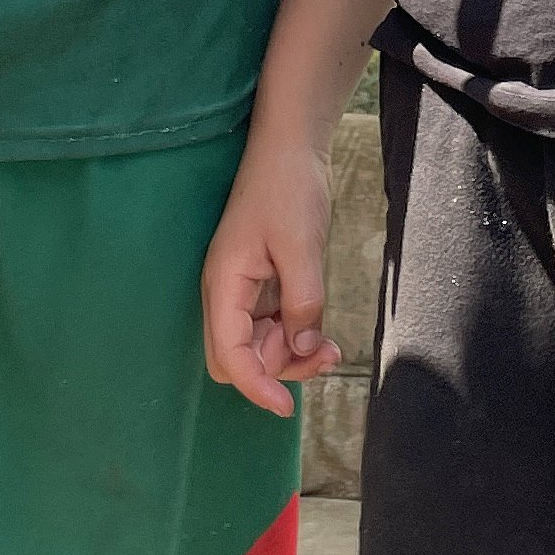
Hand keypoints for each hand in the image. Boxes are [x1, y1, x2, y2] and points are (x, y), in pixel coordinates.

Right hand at [202, 131, 339, 417]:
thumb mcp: (301, 245)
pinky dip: (295, 338)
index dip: (256, 386)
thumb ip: (302, 302)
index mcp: (224, 284)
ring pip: (258, 347)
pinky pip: (273, 328)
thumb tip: (302, 349)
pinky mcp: (262, 285)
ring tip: (331, 348)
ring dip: (290, 356)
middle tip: (323, 358)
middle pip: (239, 359)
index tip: (287, 407)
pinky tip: (323, 336)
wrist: (290, 148)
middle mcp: (227, 293)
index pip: (229, 355)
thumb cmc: (288, 188)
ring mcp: (243, 290)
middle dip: (277, 371)